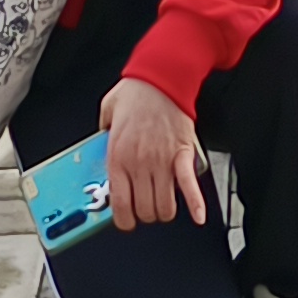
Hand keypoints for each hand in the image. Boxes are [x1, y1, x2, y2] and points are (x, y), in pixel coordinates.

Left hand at [98, 78, 207, 230]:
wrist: (162, 77)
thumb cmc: (136, 92)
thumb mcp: (107, 112)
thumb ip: (102, 133)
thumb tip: (100, 144)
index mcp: (117, 156)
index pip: (120, 205)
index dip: (124, 220)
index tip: (127, 221)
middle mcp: (139, 164)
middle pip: (144, 210)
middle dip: (146, 214)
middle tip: (146, 208)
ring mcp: (161, 161)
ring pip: (165, 205)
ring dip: (165, 210)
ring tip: (163, 204)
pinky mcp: (182, 155)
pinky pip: (190, 187)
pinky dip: (196, 204)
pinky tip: (197, 216)